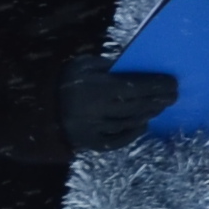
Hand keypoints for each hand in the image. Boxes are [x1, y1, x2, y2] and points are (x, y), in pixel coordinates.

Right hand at [58, 62, 178, 151]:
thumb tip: (138, 67)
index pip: (135, 87)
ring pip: (129, 123)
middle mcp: (97, 111)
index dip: (157, 85)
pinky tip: (143, 124)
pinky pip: (117, 141)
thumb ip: (110, 66)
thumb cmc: (64, 80)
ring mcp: (93, 129)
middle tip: (174, 96)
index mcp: (96, 88)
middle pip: (137, 106)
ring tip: (160, 107)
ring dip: (148, 114)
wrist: (35, 108)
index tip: (174, 82)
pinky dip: (133, 133)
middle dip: (158, 100)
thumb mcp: (84, 65)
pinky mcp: (89, 143)